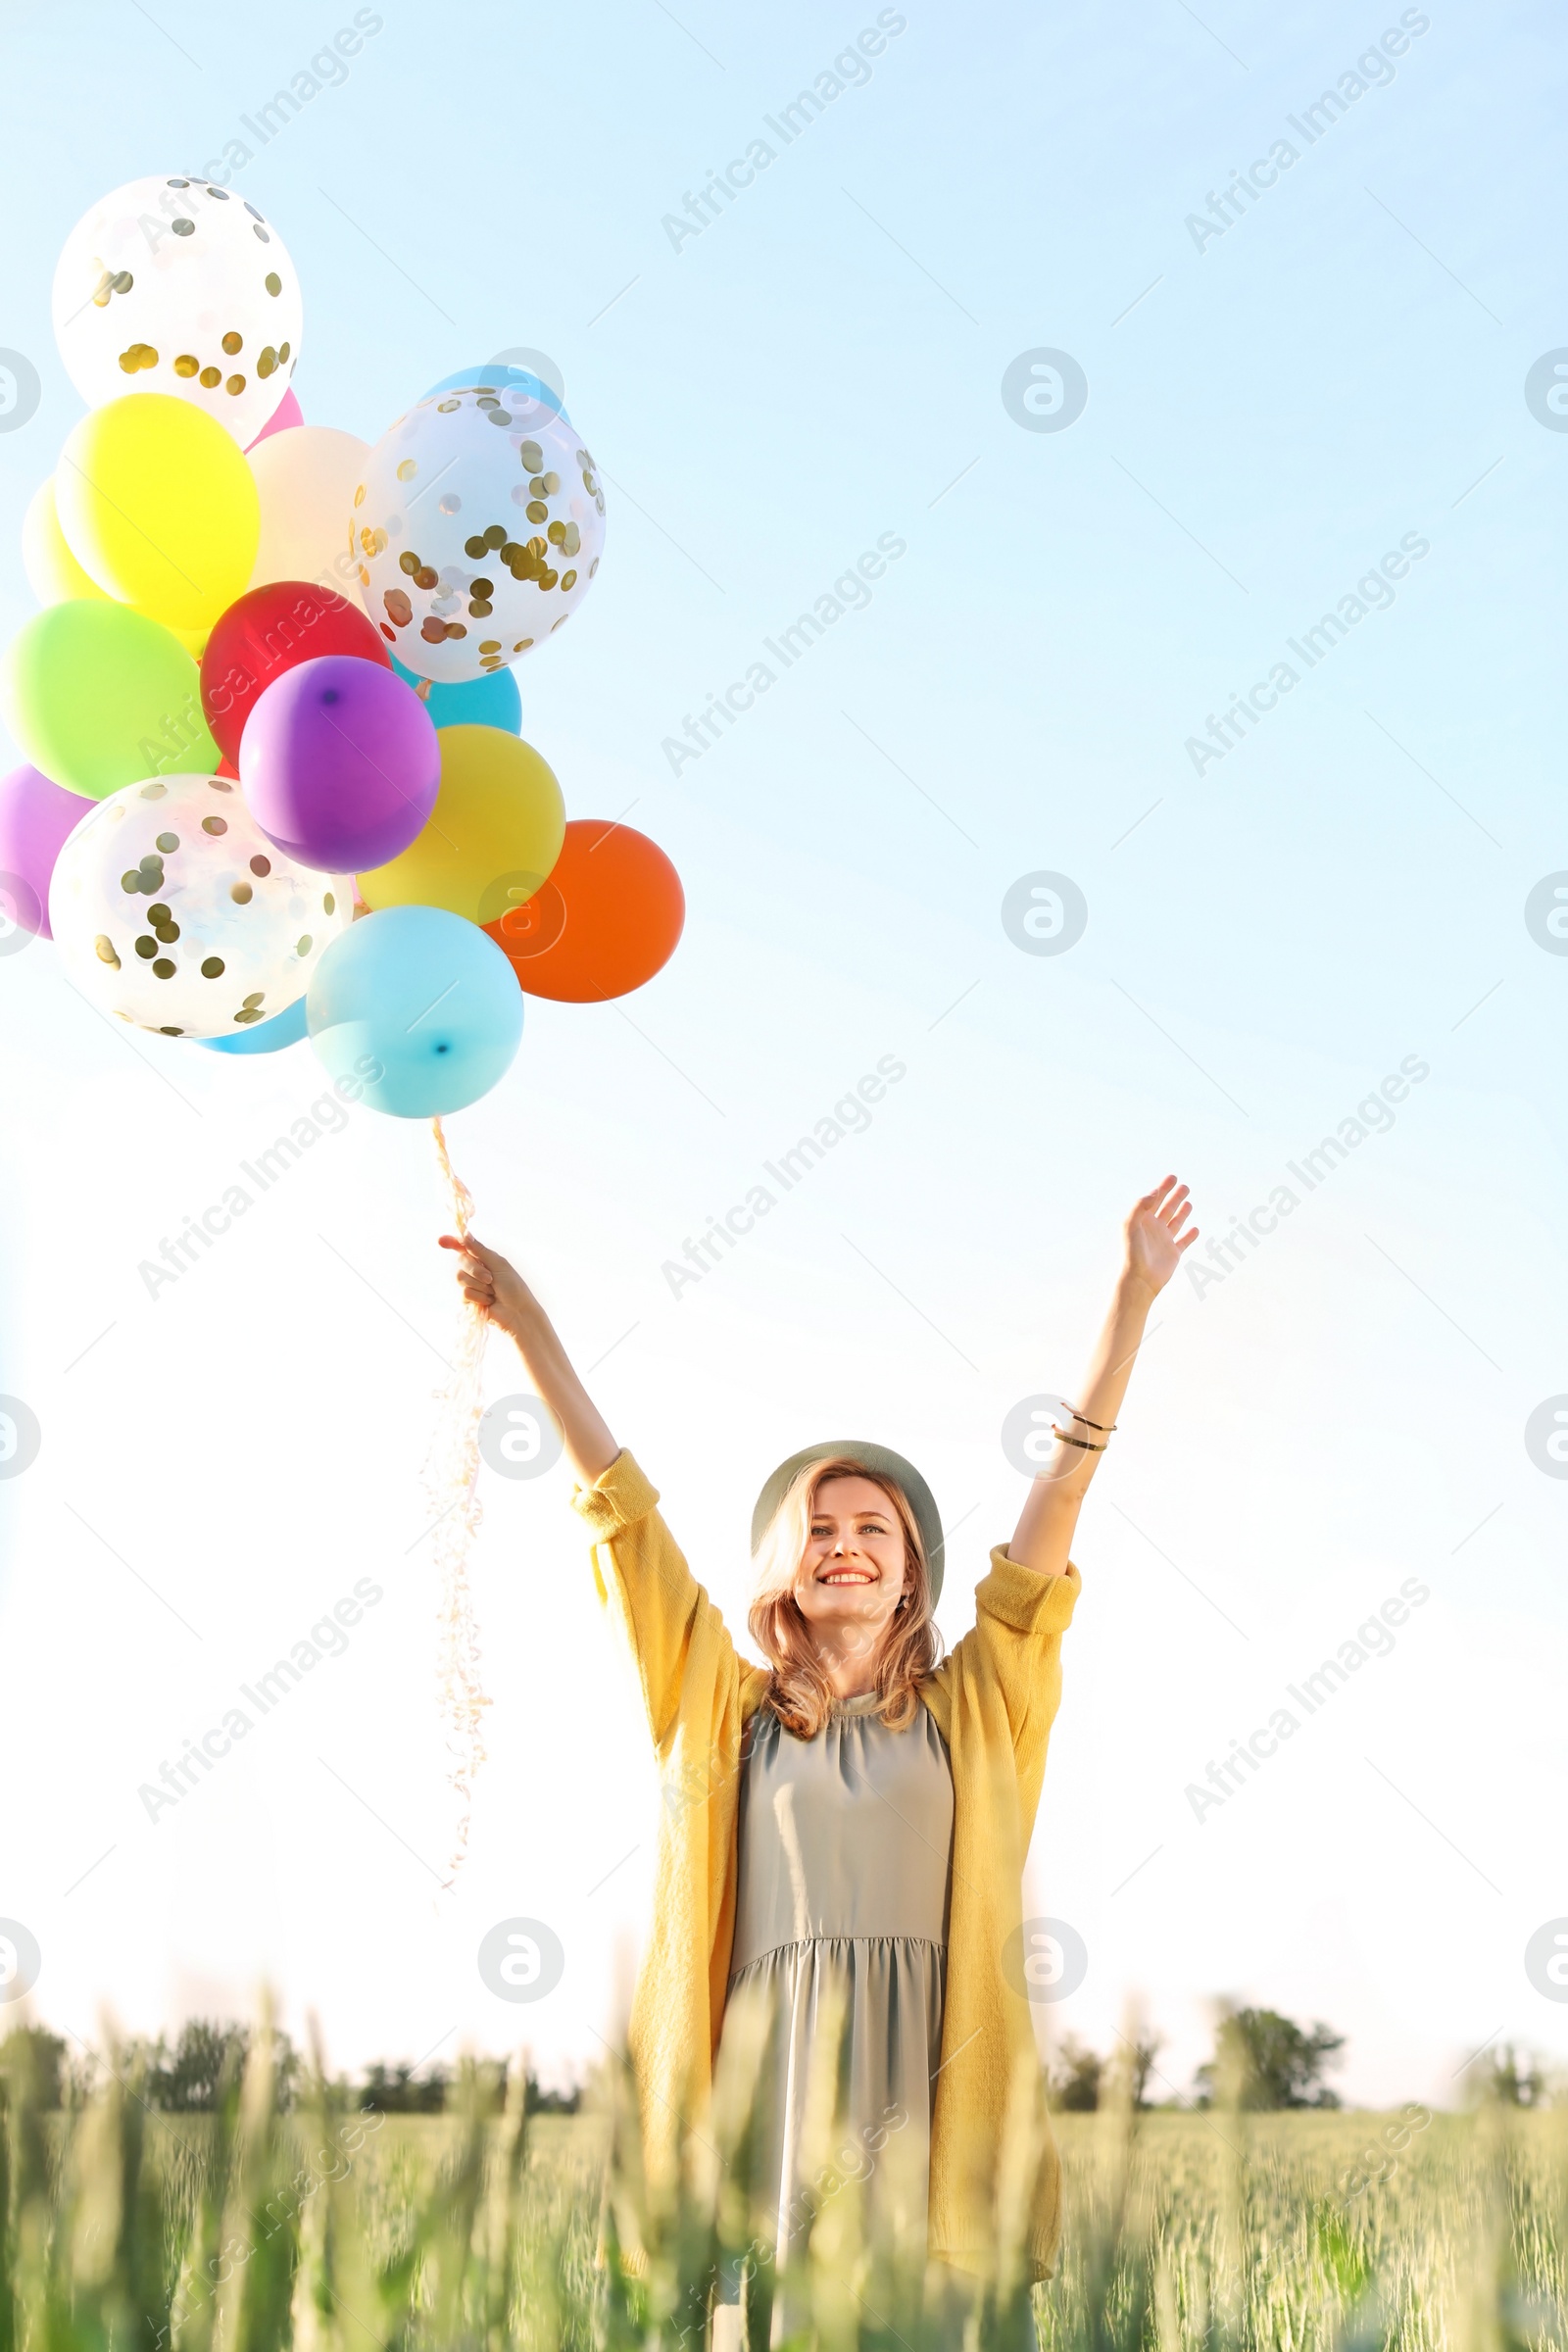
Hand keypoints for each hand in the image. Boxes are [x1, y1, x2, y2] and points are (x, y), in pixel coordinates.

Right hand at [438, 1232, 534, 1337]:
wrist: (516, 1311)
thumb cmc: (513, 1287)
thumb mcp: (498, 1264)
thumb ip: (479, 1250)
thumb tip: (465, 1234)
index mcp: (484, 1258)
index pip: (464, 1247)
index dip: (452, 1243)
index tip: (441, 1241)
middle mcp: (475, 1270)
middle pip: (462, 1261)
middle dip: (476, 1270)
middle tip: (491, 1279)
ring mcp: (471, 1284)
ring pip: (461, 1278)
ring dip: (479, 1286)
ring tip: (492, 1293)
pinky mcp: (469, 1300)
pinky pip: (464, 1294)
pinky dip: (479, 1298)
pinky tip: (489, 1302)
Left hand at [1122, 1176, 1197, 1296]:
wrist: (1139, 1279)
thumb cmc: (1132, 1252)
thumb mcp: (1130, 1224)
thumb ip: (1140, 1206)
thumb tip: (1154, 1192)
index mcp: (1143, 1220)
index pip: (1154, 1200)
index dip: (1163, 1188)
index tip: (1173, 1177)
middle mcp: (1154, 1229)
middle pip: (1167, 1208)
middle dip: (1175, 1197)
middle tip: (1184, 1186)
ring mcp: (1164, 1241)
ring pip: (1176, 1222)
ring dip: (1182, 1212)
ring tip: (1188, 1203)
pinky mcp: (1173, 1253)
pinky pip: (1184, 1242)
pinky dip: (1190, 1236)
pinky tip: (1195, 1229)